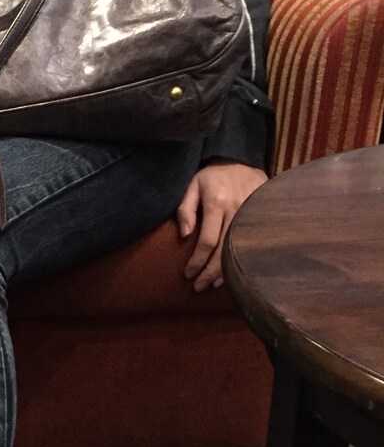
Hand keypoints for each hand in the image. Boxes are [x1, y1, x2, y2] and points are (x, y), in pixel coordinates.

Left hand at [175, 160, 267, 291]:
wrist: (241, 159)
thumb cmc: (212, 175)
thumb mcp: (192, 186)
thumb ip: (185, 209)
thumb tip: (184, 236)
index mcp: (217, 203)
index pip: (207, 241)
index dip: (197, 261)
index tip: (188, 274)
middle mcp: (237, 209)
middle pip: (224, 250)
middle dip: (210, 272)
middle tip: (198, 287)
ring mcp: (252, 213)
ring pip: (239, 249)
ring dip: (226, 270)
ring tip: (213, 284)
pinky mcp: (262, 215)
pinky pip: (252, 242)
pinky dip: (242, 259)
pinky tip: (234, 270)